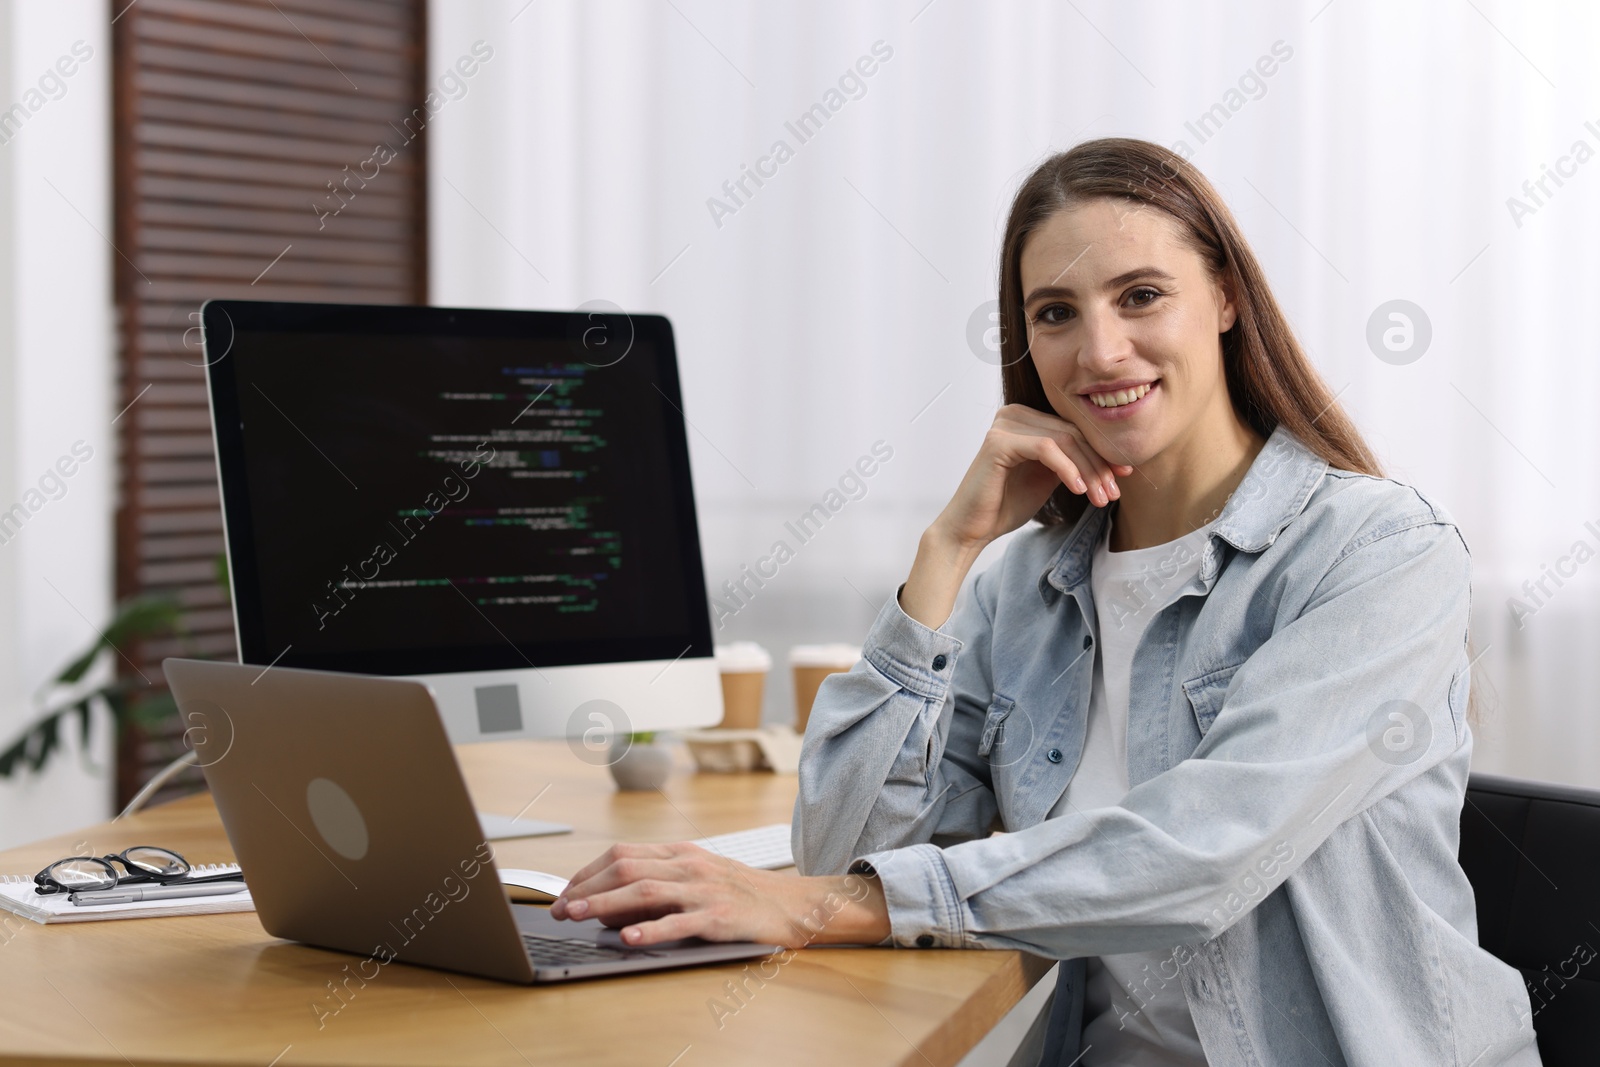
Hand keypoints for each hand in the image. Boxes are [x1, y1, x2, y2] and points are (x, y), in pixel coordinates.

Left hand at [549, 841, 889, 948]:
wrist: (792, 904)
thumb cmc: (741, 893)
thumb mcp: (698, 877)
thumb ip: (658, 884)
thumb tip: (609, 905)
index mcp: (681, 853)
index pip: (622, 854)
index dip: (588, 872)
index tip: (564, 892)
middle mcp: (688, 865)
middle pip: (626, 867)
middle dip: (586, 888)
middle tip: (558, 908)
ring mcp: (703, 889)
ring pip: (644, 890)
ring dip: (604, 904)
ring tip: (577, 917)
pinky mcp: (718, 916)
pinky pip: (678, 922)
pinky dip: (649, 929)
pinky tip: (627, 938)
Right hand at [934, 403, 1132, 550]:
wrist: (971, 527)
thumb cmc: (1006, 504)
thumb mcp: (1048, 478)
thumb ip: (1072, 462)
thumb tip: (1114, 461)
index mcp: (1027, 418)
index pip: (1074, 430)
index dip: (1102, 454)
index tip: (1123, 477)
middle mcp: (1014, 413)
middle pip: (1072, 434)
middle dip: (1098, 465)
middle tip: (1113, 493)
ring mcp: (1005, 424)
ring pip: (1064, 440)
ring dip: (1088, 471)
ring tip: (1100, 497)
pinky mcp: (999, 441)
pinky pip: (1046, 449)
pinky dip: (1067, 469)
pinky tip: (1078, 489)